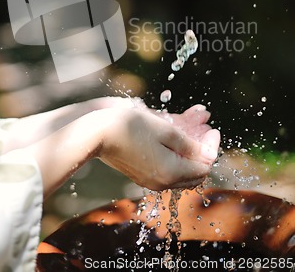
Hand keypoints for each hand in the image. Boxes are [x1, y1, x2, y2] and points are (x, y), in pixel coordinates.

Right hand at [98, 105, 219, 190]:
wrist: (97, 133)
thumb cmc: (131, 127)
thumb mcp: (165, 131)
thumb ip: (190, 145)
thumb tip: (209, 155)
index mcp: (171, 173)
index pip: (204, 166)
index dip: (211, 146)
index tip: (212, 128)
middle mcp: (162, 182)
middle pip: (194, 172)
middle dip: (203, 151)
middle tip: (204, 130)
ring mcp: (151, 179)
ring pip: (181, 171)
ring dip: (190, 151)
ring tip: (192, 128)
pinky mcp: (141, 173)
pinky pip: (167, 168)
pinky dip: (176, 154)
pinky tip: (174, 137)